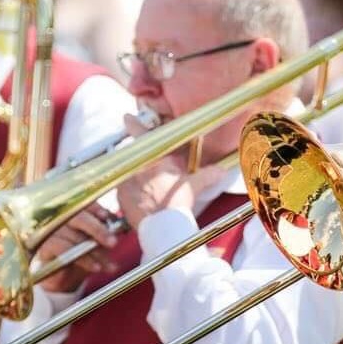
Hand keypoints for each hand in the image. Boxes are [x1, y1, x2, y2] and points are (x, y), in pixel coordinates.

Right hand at [37, 203, 119, 292]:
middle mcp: (60, 218)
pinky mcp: (45, 247)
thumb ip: (106, 230)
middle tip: (114, 243)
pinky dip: (84, 259)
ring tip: (109, 263)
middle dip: (98, 230)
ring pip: (75, 237)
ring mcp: (50, 232)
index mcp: (73, 211)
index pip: (84, 203)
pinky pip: (65, 250)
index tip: (108, 217)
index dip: (97, 209)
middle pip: (79, 217)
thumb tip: (121, 227)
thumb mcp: (97, 240)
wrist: (65, 276)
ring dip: (95, 252)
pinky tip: (96, 267)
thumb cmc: (83, 252)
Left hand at [117, 113, 225, 228]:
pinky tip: (143, 200)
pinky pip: (124, 191)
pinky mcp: (120, 198)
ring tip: (149, 189)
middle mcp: (136, 168)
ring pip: (128, 173)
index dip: (134, 124)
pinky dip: (131, 193)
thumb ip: (207, 175)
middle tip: (151, 169)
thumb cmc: (177, 203)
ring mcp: (125, 183)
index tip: (127, 117)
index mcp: (154, 160)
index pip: (141, 135)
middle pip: (133, 156)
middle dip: (141, 159)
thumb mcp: (194, 186)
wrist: (162, 227)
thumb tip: (222, 171)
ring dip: (136, 177)